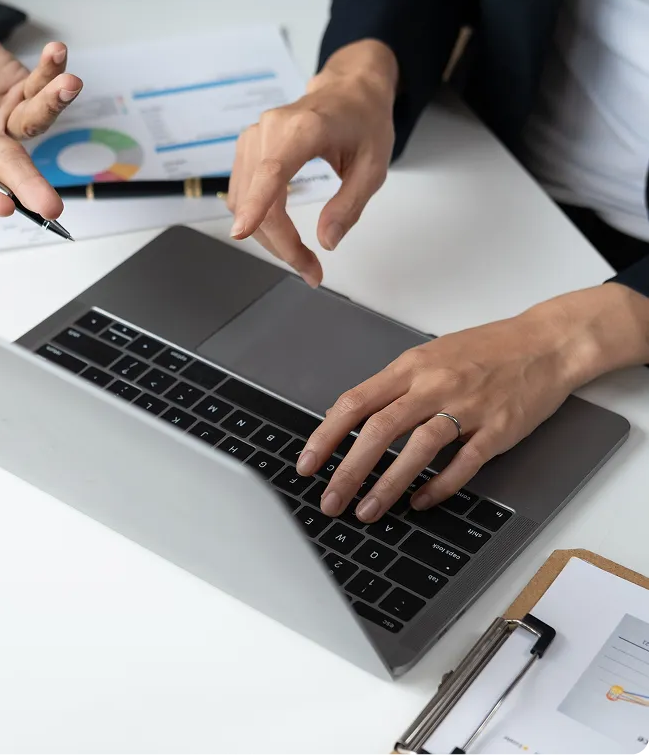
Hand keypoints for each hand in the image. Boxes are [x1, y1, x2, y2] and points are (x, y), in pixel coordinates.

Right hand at [0, 15, 82, 218]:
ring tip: (68, 85)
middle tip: (51, 206)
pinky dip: (51, 72)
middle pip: (6, 169)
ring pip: (32, 123)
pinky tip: (57, 54)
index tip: (3, 205)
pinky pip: (39, 86)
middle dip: (30, 186)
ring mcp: (0, 118)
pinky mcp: (17, 91)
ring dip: (52, 105)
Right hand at [226, 40, 396, 287]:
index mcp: (304, 128)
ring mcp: (252, 137)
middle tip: (311, 270)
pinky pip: (241, 193)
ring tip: (300, 256)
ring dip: (267, 236)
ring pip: (244, 201)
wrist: (348, 89)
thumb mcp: (374, 167)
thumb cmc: (364, 123)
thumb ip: (350, 205)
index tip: (241, 233)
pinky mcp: (246, 148)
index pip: (272, 171)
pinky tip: (281, 233)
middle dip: (280, 243)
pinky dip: (257, 219)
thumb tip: (326, 242)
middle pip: (258, 197)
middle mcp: (270, 129)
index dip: (256, 205)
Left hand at [296, 285, 648, 522]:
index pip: (355, 402)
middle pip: (379, 429)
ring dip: (388, 483)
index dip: (326, 436)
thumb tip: (345, 415)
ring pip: (418, 448)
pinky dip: (439, 485)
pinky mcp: (498, 428)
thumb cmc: (484, 350)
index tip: (308, 464)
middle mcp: (434, 384)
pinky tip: (420, 501)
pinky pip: (464, 462)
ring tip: (368, 510)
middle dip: (349, 469)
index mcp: (410, 367)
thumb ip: (389, 387)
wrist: (545, 343)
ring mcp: (468, 406)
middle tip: (330, 500)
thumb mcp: (427, 356)